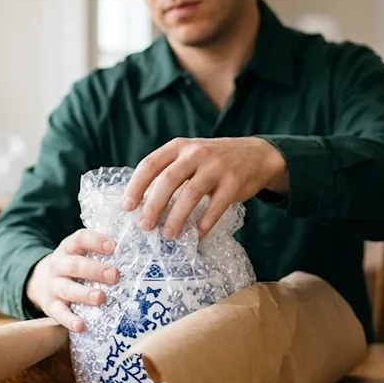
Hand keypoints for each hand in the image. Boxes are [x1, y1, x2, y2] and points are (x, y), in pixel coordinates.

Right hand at [25, 229, 120, 332]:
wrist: (39, 282)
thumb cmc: (73, 266)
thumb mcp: (80, 252)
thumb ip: (100, 251)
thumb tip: (135, 249)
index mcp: (69, 248)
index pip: (81, 239)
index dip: (96, 241)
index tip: (113, 247)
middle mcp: (59, 265)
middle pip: (75, 265)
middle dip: (95, 270)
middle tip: (114, 275)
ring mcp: (53, 286)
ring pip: (67, 289)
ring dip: (84, 294)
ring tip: (100, 297)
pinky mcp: (50, 306)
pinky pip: (59, 313)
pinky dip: (69, 320)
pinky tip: (81, 326)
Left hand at [122, 137, 288, 238]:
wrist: (256, 155)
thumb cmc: (214, 161)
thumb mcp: (189, 155)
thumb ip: (169, 171)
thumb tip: (142, 204)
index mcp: (179, 146)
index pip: (150, 164)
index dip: (136, 186)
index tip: (127, 207)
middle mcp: (196, 153)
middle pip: (168, 180)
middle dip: (153, 205)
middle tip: (145, 226)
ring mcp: (216, 167)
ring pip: (190, 194)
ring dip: (177, 217)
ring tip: (168, 235)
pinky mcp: (234, 182)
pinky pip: (216, 206)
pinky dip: (204, 223)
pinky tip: (196, 235)